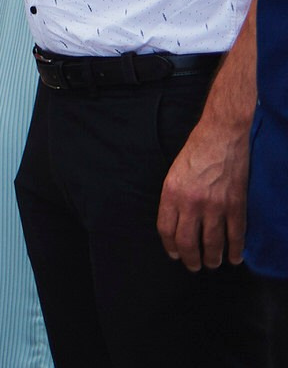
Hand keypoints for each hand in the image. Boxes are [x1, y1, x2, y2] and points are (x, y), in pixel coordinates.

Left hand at [159, 113, 250, 269]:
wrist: (221, 137)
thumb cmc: (194, 152)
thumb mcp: (173, 174)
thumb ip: (174, 198)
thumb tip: (177, 222)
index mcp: (171, 193)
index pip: (166, 229)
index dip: (170, 246)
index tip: (175, 254)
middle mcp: (191, 203)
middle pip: (188, 241)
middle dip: (190, 258)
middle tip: (193, 266)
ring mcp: (215, 206)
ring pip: (212, 242)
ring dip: (212, 258)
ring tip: (212, 263)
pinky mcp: (236, 205)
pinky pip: (236, 234)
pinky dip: (236, 249)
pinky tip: (235, 257)